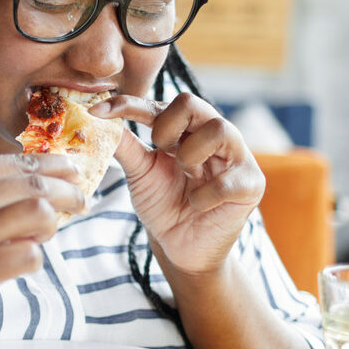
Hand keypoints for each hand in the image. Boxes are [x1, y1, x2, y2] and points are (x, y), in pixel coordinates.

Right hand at [0, 154, 85, 331]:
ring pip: (39, 215)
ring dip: (52, 225)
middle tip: (81, 203)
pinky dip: (35, 257)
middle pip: (37, 185)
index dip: (56, 166)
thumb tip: (43, 177)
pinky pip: (29, 256)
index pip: (21, 162)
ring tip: (45, 234)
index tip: (74, 173)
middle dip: (69, 193)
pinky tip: (24, 260)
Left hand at [91, 93, 263, 275]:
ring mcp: (238, 157)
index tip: (96, 112)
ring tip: (187, 177)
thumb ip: (125, 146)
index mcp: (187, 129)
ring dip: (190, 157)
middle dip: (166, 128)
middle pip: (191, 101)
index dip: (127, 105)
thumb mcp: (140, 173)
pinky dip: (202, 197)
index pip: (158, 105)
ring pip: (219, 129)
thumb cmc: (164, 204)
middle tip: (160, 152)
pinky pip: (226, 181)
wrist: (180, 248)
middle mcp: (214, 134)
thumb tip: (99, 118)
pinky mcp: (252, 184)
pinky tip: (197, 204)